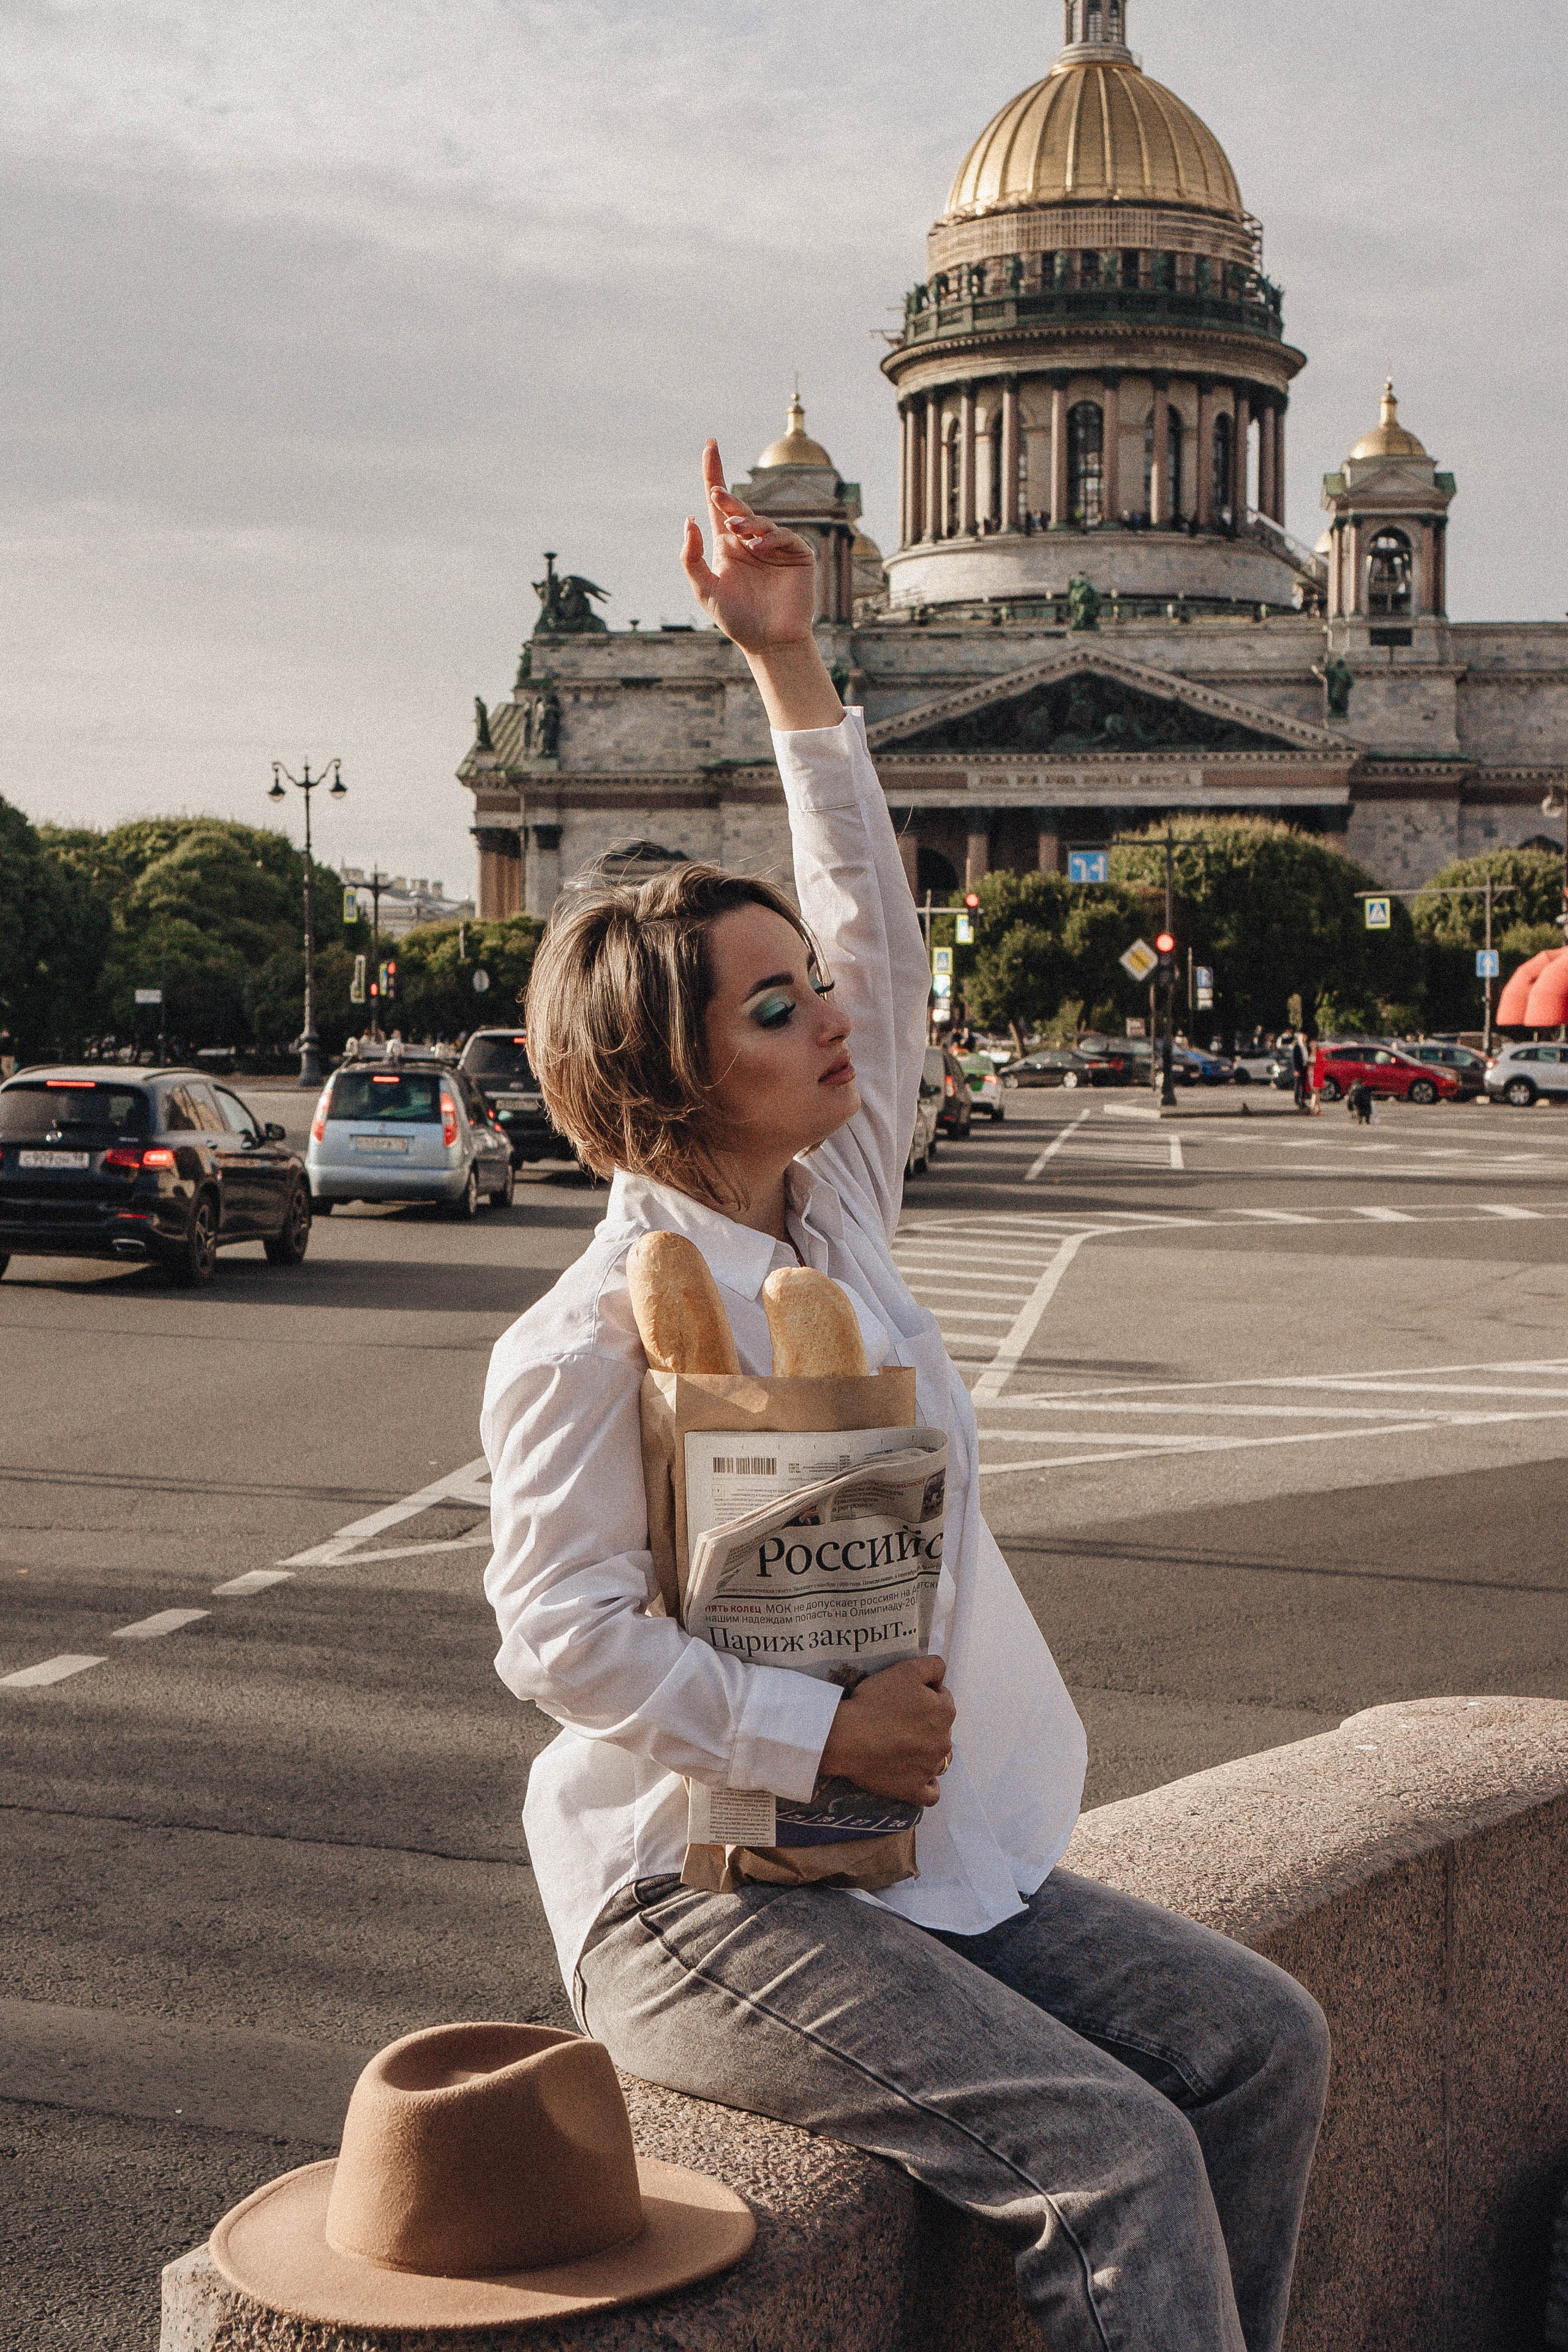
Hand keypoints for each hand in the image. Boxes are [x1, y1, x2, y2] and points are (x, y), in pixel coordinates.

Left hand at [681, 440, 818, 654]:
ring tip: (736, 531)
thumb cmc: (737, 619)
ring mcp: (775, 546)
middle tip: (716, 495)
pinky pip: (784, 536)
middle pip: (738, 507)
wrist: (769, 642)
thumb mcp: (705, 589)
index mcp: (728, 546)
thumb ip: (692, 557)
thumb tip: (689, 520)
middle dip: (728, 498)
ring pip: (760, 521)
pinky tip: (757, 547)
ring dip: (747, 521)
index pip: (718, 505)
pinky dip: (770, 537)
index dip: (713, 474)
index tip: (709, 445)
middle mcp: (750, 541)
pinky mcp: (796, 554)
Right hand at [816, 1656, 955, 1808]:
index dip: (924, 1695)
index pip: (943, 1698)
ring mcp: (929, 1769)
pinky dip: (927, 1785)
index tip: (904, 1698)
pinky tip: (917, 1776)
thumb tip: (941, 1677)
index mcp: (945, 1712)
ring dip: (928, 1752)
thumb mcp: (905, 1670)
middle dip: (926, 1723)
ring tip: (904, 1746)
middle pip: (941, 1728)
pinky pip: (931, 1793)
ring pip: (939, 1759)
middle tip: (898, 1720)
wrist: (846, 1737)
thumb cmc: (874, 1701)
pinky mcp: (913, 1790)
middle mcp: (943, 1742)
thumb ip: (932, 1666)